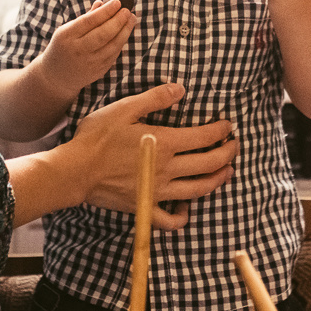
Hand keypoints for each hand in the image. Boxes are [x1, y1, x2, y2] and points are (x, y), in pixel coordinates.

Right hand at [35, 0, 135, 97]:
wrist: (56, 76)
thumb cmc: (63, 46)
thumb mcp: (67, 30)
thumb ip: (86, 18)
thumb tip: (103, 3)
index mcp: (67, 36)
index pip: (89, 21)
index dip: (106, 11)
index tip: (117, 2)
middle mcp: (77, 50)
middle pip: (103, 34)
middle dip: (118, 20)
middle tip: (127, 10)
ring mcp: (89, 63)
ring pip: (112, 45)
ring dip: (125, 31)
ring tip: (131, 19)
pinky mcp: (98, 71)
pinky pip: (113, 55)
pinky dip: (121, 42)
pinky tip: (125, 32)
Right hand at [62, 83, 237, 231]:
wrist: (75, 170)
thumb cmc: (97, 137)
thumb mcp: (124, 108)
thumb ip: (155, 98)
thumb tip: (181, 90)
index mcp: (165, 143)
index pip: (204, 137)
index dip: (221, 131)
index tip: (228, 125)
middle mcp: (167, 169)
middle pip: (209, 164)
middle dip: (228, 154)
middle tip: (234, 146)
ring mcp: (158, 191)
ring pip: (198, 190)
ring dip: (217, 180)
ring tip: (226, 171)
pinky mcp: (145, 207)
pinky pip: (170, 220)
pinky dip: (183, 216)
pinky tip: (187, 208)